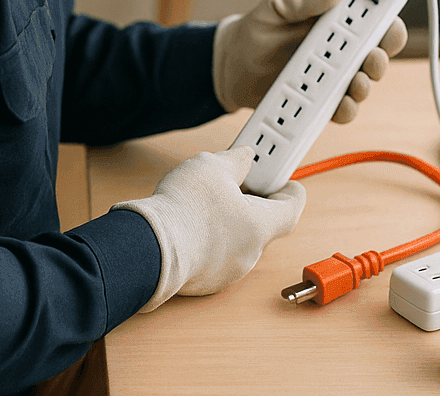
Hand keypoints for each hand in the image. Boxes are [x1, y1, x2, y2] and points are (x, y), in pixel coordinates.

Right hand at [112, 147, 304, 310]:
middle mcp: (249, 254)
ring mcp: (227, 272)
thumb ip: (235, 160)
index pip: (291, 209)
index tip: (286, 183)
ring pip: (237, 242)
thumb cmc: (184, 209)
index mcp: (261, 225)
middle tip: (237, 184)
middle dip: (251, 204)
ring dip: (228, 224)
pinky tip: (191, 226)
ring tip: (205, 203)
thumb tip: (244, 157)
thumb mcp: (212, 166)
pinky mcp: (204, 282)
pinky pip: (215, 258)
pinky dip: (209, 242)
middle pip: (262, 224)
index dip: (291, 192)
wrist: (147, 247)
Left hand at [212, 0, 406, 121]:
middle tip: (373, 56)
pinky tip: (341, 104)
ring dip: (367, 83)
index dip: (388, 17)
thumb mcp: (279, 4)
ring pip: (365, 81)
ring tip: (356, 82)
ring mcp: (333, 75)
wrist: (234, 64)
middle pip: (378, 50)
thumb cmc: (260, 27)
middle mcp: (341, 46)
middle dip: (382, 54)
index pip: (374, 15)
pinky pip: (343, 108)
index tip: (388, 22)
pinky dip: (346, 109)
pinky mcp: (322, 100)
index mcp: (336, 17)